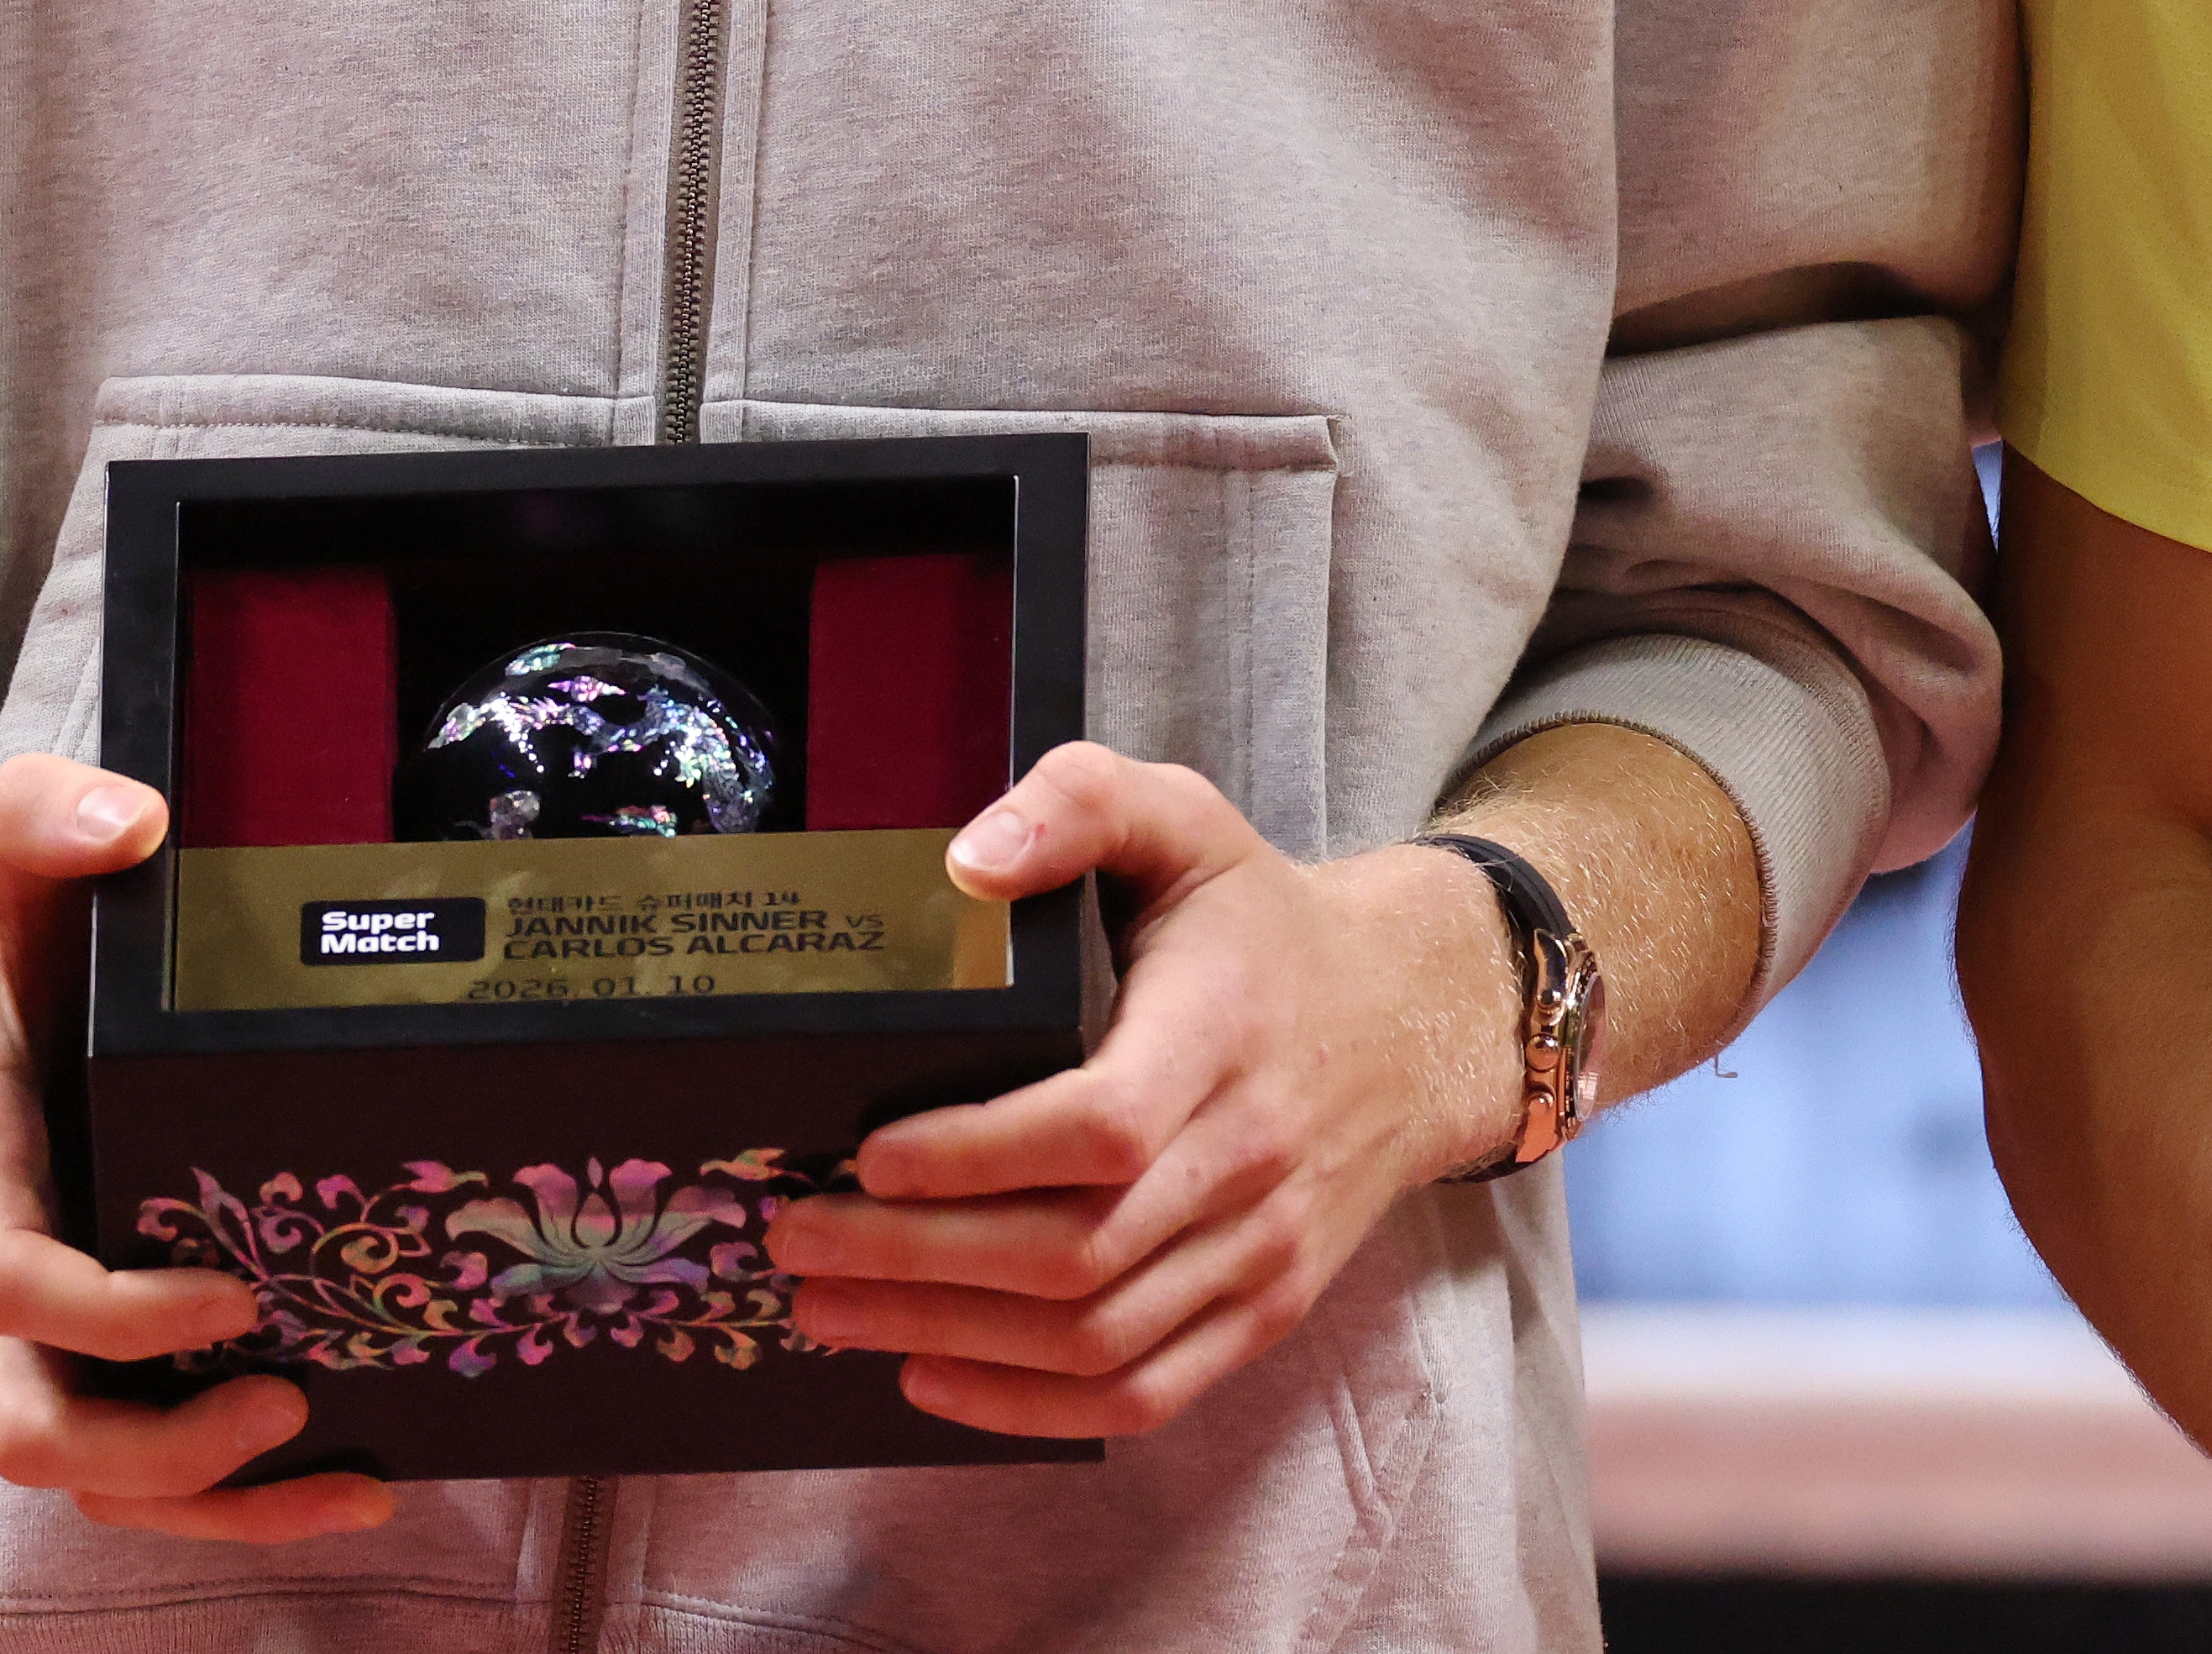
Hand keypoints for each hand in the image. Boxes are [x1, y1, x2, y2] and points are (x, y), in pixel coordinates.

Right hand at [0, 754, 389, 1542]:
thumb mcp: (3, 843)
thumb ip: (47, 809)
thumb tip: (132, 822)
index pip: (3, 1281)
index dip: (110, 1314)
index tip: (229, 1292)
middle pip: (36, 1429)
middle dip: (161, 1451)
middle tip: (291, 1395)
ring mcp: (38, 1327)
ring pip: (91, 1476)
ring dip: (215, 1504)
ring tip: (358, 1476)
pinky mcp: (90, 1342)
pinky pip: (138, 1458)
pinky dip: (232, 1495)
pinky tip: (351, 1471)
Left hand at [770, 747, 1508, 1437]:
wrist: (1415, 1021)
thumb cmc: (1265, 926)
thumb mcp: (1187, 821)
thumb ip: (1081, 802)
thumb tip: (966, 860)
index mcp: (1224, 1032)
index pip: (1098, 1125)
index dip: (974, 1156)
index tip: (865, 1155)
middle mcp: (1253, 1154)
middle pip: (1075, 1251)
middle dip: (916, 1261)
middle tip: (796, 1240)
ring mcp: (1264, 1248)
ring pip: (1095, 1336)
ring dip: (947, 1338)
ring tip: (829, 1310)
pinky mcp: (1266, 1310)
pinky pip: (1147, 1392)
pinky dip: (1030, 1409)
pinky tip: (931, 1376)